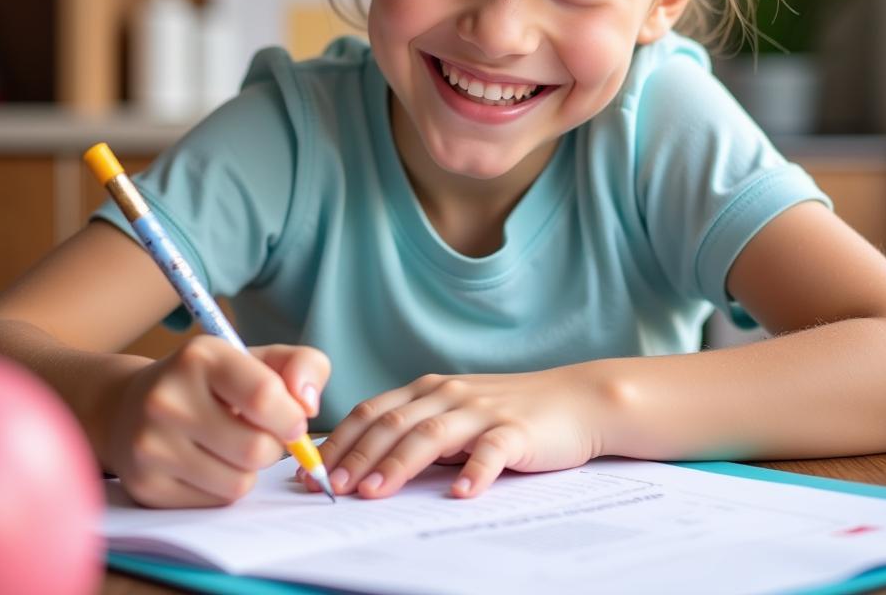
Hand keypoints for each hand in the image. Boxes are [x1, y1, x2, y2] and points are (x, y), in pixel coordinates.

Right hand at [109, 337, 329, 507]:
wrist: (130, 406)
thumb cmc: (211, 382)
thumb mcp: (258, 359)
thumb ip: (303, 365)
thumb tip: (308, 406)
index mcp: (201, 357)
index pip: (265, 396)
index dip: (291, 416)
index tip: (293, 419)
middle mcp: (168, 398)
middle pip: (256, 448)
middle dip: (272, 446)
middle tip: (258, 433)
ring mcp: (151, 445)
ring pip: (239, 482)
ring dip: (249, 470)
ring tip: (231, 446)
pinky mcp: (146, 486)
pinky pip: (216, 502)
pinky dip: (225, 487)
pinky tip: (208, 463)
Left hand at [309, 364, 602, 499]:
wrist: (576, 399)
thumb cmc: (509, 413)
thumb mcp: (456, 415)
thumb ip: (418, 431)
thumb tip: (364, 467)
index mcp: (429, 390)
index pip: (373, 412)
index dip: (339, 441)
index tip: (309, 470)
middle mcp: (449, 394)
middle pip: (393, 423)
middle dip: (357, 456)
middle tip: (329, 488)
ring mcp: (482, 410)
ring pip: (430, 434)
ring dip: (399, 464)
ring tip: (374, 494)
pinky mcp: (517, 430)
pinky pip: (492, 451)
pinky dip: (474, 471)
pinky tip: (460, 494)